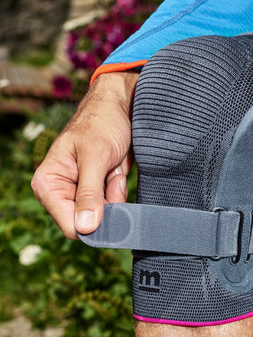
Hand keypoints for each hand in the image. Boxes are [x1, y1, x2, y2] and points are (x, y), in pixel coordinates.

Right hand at [31, 71, 138, 239]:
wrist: (121, 108)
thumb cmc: (102, 123)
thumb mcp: (95, 157)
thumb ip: (89, 193)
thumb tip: (85, 228)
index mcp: (49, 183)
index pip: (70, 225)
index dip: (94, 224)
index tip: (114, 206)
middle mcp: (61, 191)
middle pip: (89, 222)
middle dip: (108, 203)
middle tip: (112, 175)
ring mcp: (81, 191)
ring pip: (104, 214)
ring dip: (115, 194)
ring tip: (113, 168)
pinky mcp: (98, 188)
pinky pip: (114, 203)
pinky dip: (120, 189)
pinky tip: (116, 170)